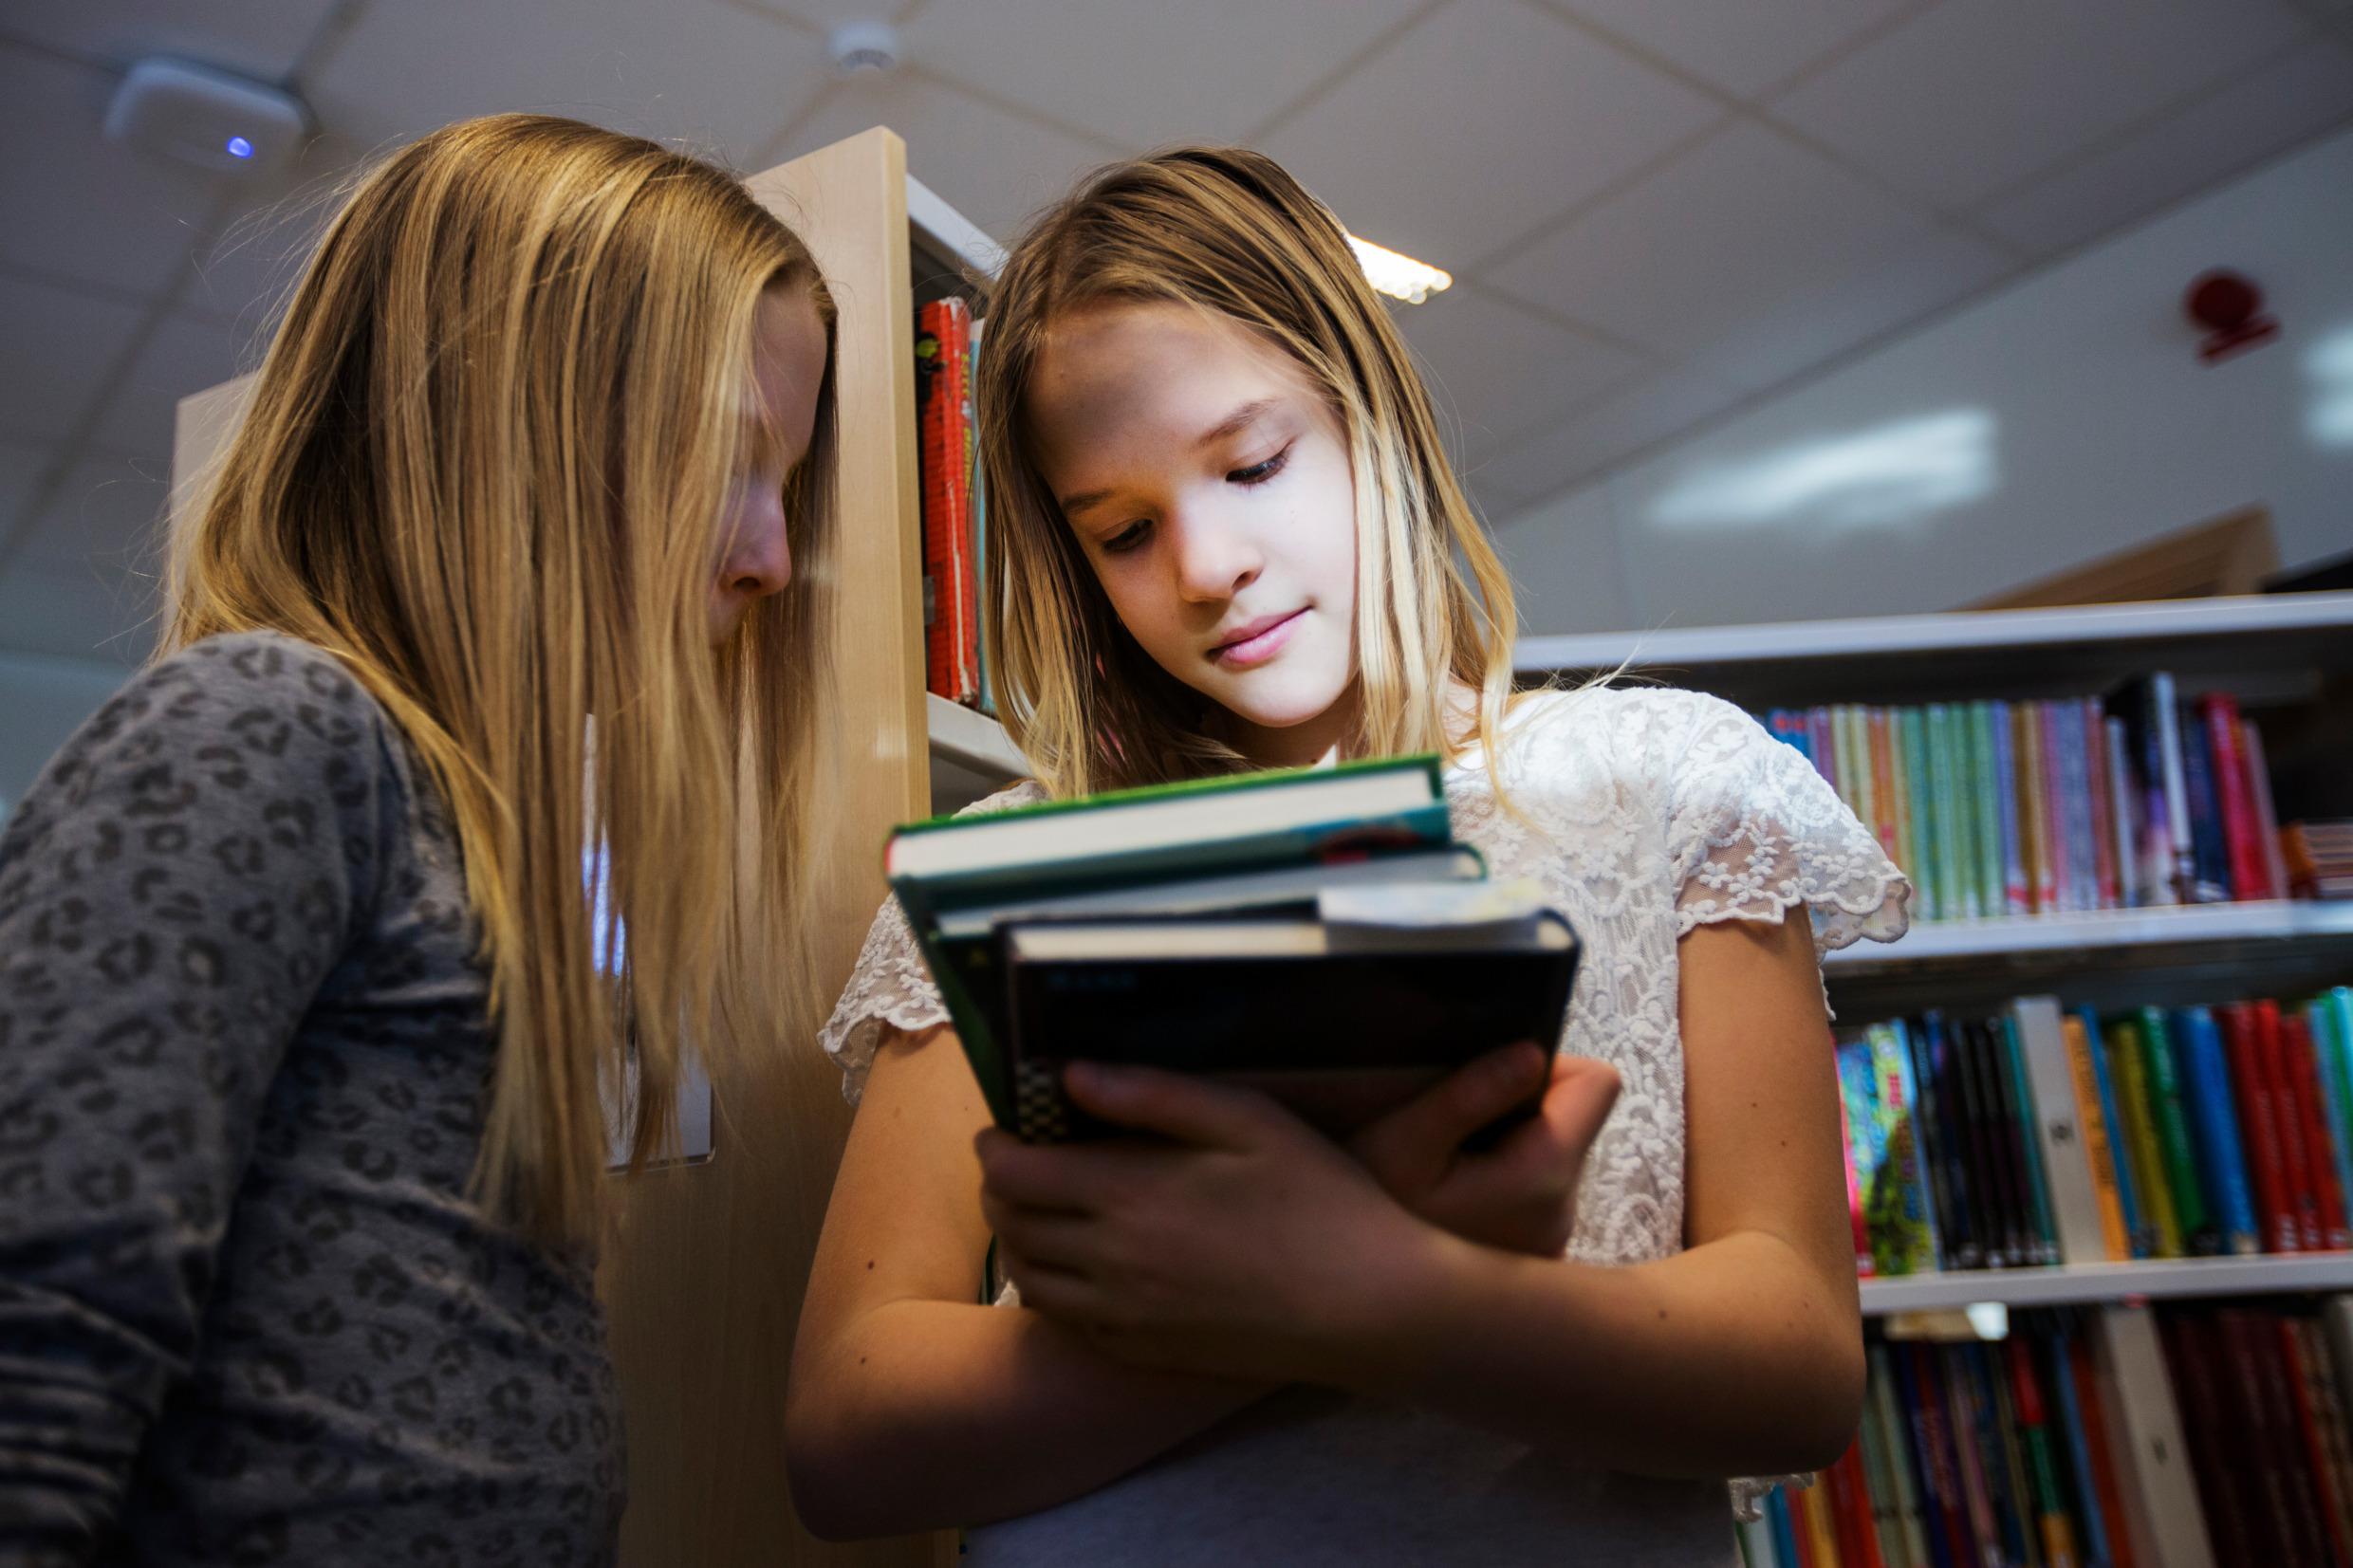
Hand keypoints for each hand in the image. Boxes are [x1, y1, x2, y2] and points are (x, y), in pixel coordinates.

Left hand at [977, 1062, 1445, 1388]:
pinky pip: (1070, 1323)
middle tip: (1019, 1165)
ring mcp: (1127, 1315)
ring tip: (1041, 1213)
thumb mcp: (1247, 1120)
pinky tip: (1084, 1267)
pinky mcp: (1148, 1351)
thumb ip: (1152, 1095)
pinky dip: (1055, 1291)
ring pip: (1031, 1281)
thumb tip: (1071, 1075)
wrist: (1371, 1307)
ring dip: (1019, 1242)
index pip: (1014, 1175)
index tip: (1003, 1130)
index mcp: (1130, 1195)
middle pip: (1012, 1227)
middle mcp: (1112, 1262)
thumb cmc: (1320, 1199)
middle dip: (999, 1190)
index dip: (995, 1148)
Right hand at [1349, 1044, 1619, 1256]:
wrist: (1356, 1305)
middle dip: (1518, 1111)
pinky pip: (1531, 1194)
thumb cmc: (1368, 1221)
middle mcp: (1563, 1214)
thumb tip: (1531, 1053)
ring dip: (1504, 1148)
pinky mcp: (1530, 1258)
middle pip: (1569, 1121)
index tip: (1490, 1081)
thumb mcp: (1401, 1145)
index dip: (1549, 1065)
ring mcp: (1549, 1242)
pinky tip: (1448, 1205)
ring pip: (1547, 1157)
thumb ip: (1469, 1094)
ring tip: (1442, 1172)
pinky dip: (1497, 1184)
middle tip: (1450, 1133)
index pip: (1598, 1084)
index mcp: (1545, 1176)